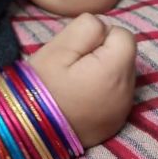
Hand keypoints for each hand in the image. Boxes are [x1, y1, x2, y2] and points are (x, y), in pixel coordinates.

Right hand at [28, 13, 135, 147]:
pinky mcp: (116, 124)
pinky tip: (82, 97)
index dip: (100, 36)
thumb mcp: (58, 47)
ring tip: (76, 82)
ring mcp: (123, 111)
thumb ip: (87, 27)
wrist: (30, 131)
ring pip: (121, 74)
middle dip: (103, 53)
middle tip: (73, 66)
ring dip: (104, 71)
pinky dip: (103, 91)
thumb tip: (103, 27)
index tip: (78, 51)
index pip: (124, 35)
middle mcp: (127, 93)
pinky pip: (117, 95)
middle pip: (124, 55)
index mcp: (115, 71)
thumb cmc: (41, 86)